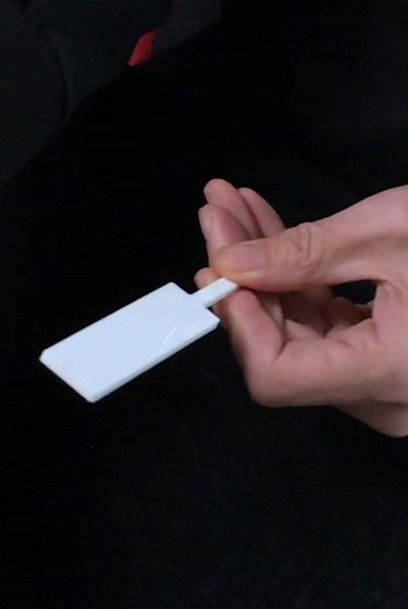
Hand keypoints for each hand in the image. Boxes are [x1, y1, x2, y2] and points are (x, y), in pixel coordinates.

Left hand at [195, 179, 407, 437]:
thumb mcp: (395, 232)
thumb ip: (303, 254)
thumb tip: (231, 264)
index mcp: (394, 374)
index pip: (277, 375)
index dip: (238, 321)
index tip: (219, 266)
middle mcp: (387, 397)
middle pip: (280, 347)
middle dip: (242, 275)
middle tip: (218, 215)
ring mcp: (388, 384)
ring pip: (299, 331)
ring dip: (264, 269)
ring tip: (236, 210)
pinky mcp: (390, 362)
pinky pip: (328, 326)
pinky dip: (299, 280)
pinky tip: (273, 232)